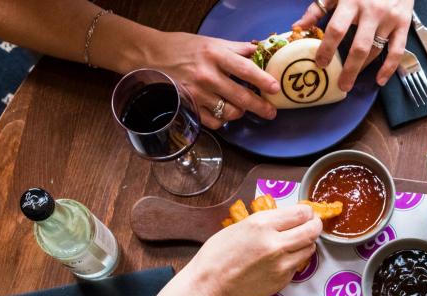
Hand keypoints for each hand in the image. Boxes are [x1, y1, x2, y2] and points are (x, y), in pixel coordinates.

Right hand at [144, 31, 278, 128]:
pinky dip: (223, 120)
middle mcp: (206, 75)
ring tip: (241, 106)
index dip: (263, 80)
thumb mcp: (212, 42)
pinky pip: (216, 123)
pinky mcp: (190, 107)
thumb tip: (263, 52)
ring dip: (241, 112)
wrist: (150, 56)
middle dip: (261, 107)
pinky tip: (223, 111)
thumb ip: (238, 50)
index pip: (245, 69)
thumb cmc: (184, 48)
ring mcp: (197, 94)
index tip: (275, 88)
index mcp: (215, 55)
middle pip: (241, 97)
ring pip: (231, 113)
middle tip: (270, 112)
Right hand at [151, 205, 322, 295]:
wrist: (210, 287)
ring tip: (296, 241)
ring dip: (307, 242)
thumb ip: (267, 222)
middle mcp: (276, 243)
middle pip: (312, 229)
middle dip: (314, 224)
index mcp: (262, 225)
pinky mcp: (284, 279)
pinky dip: (295, 259)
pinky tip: (282, 258)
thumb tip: (287, 217)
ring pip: (310, 247)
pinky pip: (298, 264)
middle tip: (312, 224)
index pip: (301, 213)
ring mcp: (282, 263)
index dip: (307, 212)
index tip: (306, 213)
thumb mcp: (239, 227)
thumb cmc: (217, 256)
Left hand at [295, 0, 413, 89]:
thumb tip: (298, 27)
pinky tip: (380, 80)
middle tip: (341, 85)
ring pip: (375, 51)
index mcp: (351, 1)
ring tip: (351, 81)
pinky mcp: (403, 24)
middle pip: (359, 47)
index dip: (327, 48)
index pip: (337, 29)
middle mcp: (371, 11)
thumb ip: (317, 8)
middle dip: (349, 69)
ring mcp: (389, 19)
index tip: (320, 63)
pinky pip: (397, 51)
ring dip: (363, 69)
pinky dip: (389, 68)